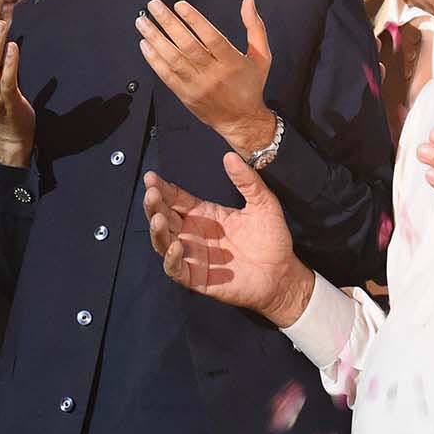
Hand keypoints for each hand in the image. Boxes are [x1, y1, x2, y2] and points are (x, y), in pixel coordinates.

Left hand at [136, 0, 276, 159]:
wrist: (241, 121)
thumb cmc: (250, 86)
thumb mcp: (262, 56)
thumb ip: (254, 26)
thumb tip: (248, 1)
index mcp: (232, 63)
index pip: (211, 38)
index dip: (195, 20)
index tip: (180, 5)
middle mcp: (213, 74)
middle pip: (188, 46)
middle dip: (168, 23)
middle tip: (154, 6)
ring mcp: (197, 86)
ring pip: (173, 59)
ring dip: (155, 39)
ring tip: (143, 22)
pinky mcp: (185, 95)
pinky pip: (166, 76)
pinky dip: (154, 59)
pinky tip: (145, 45)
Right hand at [143, 154, 312, 325]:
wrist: (282, 273)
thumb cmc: (271, 238)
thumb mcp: (263, 203)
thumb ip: (247, 180)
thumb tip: (230, 156)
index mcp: (204, 213)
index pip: (176, 198)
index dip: (162, 188)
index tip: (151, 177)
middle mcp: (194, 233)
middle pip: (165, 217)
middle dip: (154, 205)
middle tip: (151, 193)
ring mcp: (194, 255)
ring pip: (164, 242)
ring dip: (158, 231)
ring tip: (158, 218)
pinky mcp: (197, 277)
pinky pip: (177, 269)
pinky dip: (171, 259)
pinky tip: (175, 246)